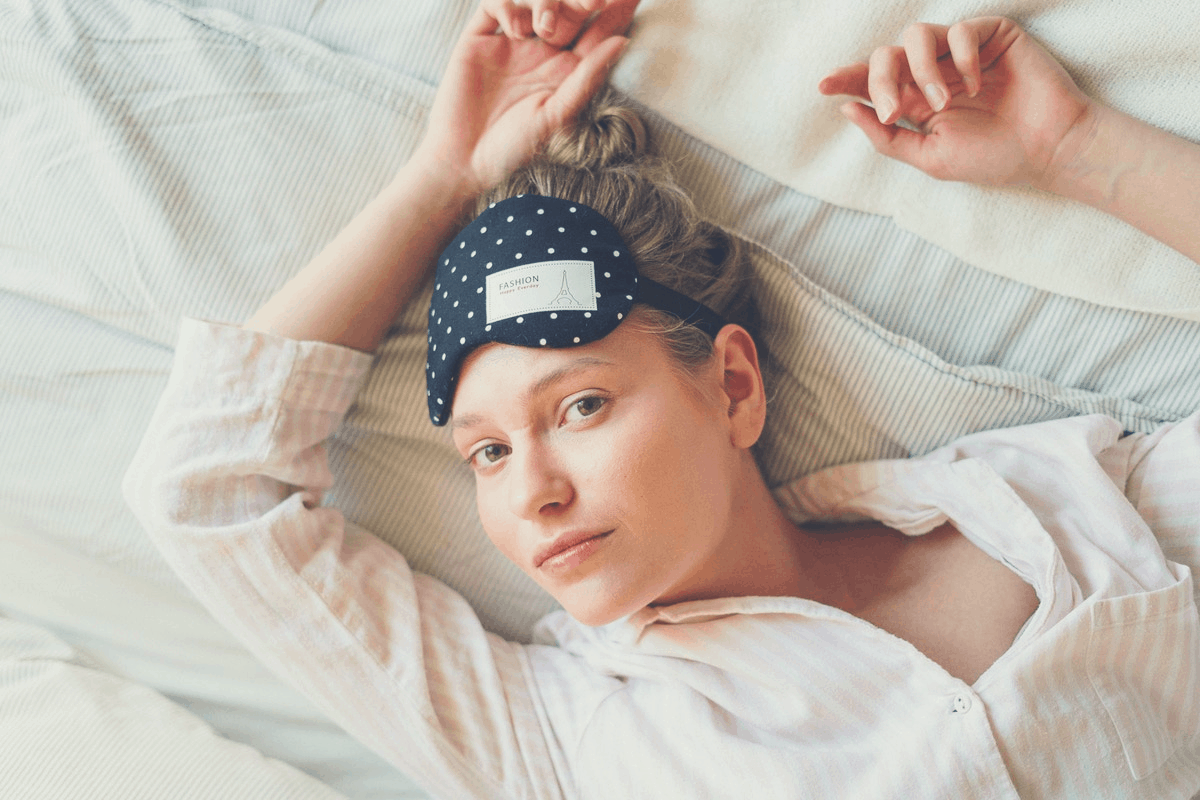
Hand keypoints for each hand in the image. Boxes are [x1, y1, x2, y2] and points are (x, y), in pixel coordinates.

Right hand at [414, 0, 636, 198]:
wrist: (462, 160)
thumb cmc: (513, 148)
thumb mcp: (556, 115)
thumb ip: (587, 78)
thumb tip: (623, 42)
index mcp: (566, 73)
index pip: (596, 34)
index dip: (616, 13)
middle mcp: (541, 54)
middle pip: (569, 10)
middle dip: (583, 0)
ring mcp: (510, 44)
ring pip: (536, 2)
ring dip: (546, 4)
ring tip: (544, 28)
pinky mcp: (478, 40)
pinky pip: (494, 6)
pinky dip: (506, 6)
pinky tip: (515, 28)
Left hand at [818, 18, 1091, 189]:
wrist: (1049, 148)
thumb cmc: (994, 157)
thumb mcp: (930, 157)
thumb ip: (888, 137)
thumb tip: (847, 109)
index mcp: (917, 101)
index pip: (873, 82)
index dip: (847, 79)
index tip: (822, 86)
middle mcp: (934, 73)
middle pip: (887, 56)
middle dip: (880, 81)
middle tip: (892, 110)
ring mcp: (962, 53)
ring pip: (917, 37)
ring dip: (920, 71)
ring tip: (941, 103)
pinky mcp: (992, 36)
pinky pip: (961, 30)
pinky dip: (963, 57)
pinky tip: (978, 84)